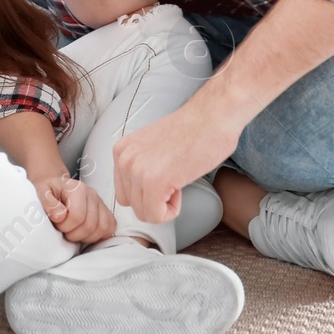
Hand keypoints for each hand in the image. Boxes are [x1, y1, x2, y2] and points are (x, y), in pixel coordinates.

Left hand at [31, 169, 116, 244]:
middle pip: (90, 225)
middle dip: (74, 234)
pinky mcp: (106, 211)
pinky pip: (110, 227)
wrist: (56, 186)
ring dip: (86, 237)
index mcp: (77, 188)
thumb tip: (60, 216)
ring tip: (74, 232)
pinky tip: (86, 234)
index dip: (65, 226)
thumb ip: (48, 203)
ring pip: (102, 228)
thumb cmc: (49, 191)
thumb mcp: (42, 193)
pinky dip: (99, 235)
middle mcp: (92, 194)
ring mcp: (101, 203)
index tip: (57, 224)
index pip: (77, 216)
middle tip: (64, 230)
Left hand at [114, 103, 239, 223]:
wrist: (212, 116)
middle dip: (155, 200)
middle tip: (174, 177)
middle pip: (132, 205)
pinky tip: (180, 186)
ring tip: (178, 177)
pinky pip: (156, 216)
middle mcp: (124, 159)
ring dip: (165, 203)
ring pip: (145, 213)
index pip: (125, 192)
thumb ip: (139, 167)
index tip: (165, 174)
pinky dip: (172, 210)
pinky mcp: (154, 181)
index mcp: (121, 150)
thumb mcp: (150, 148)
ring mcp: (137, 170)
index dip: (148, 191)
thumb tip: (139, 193)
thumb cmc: (192, 131)